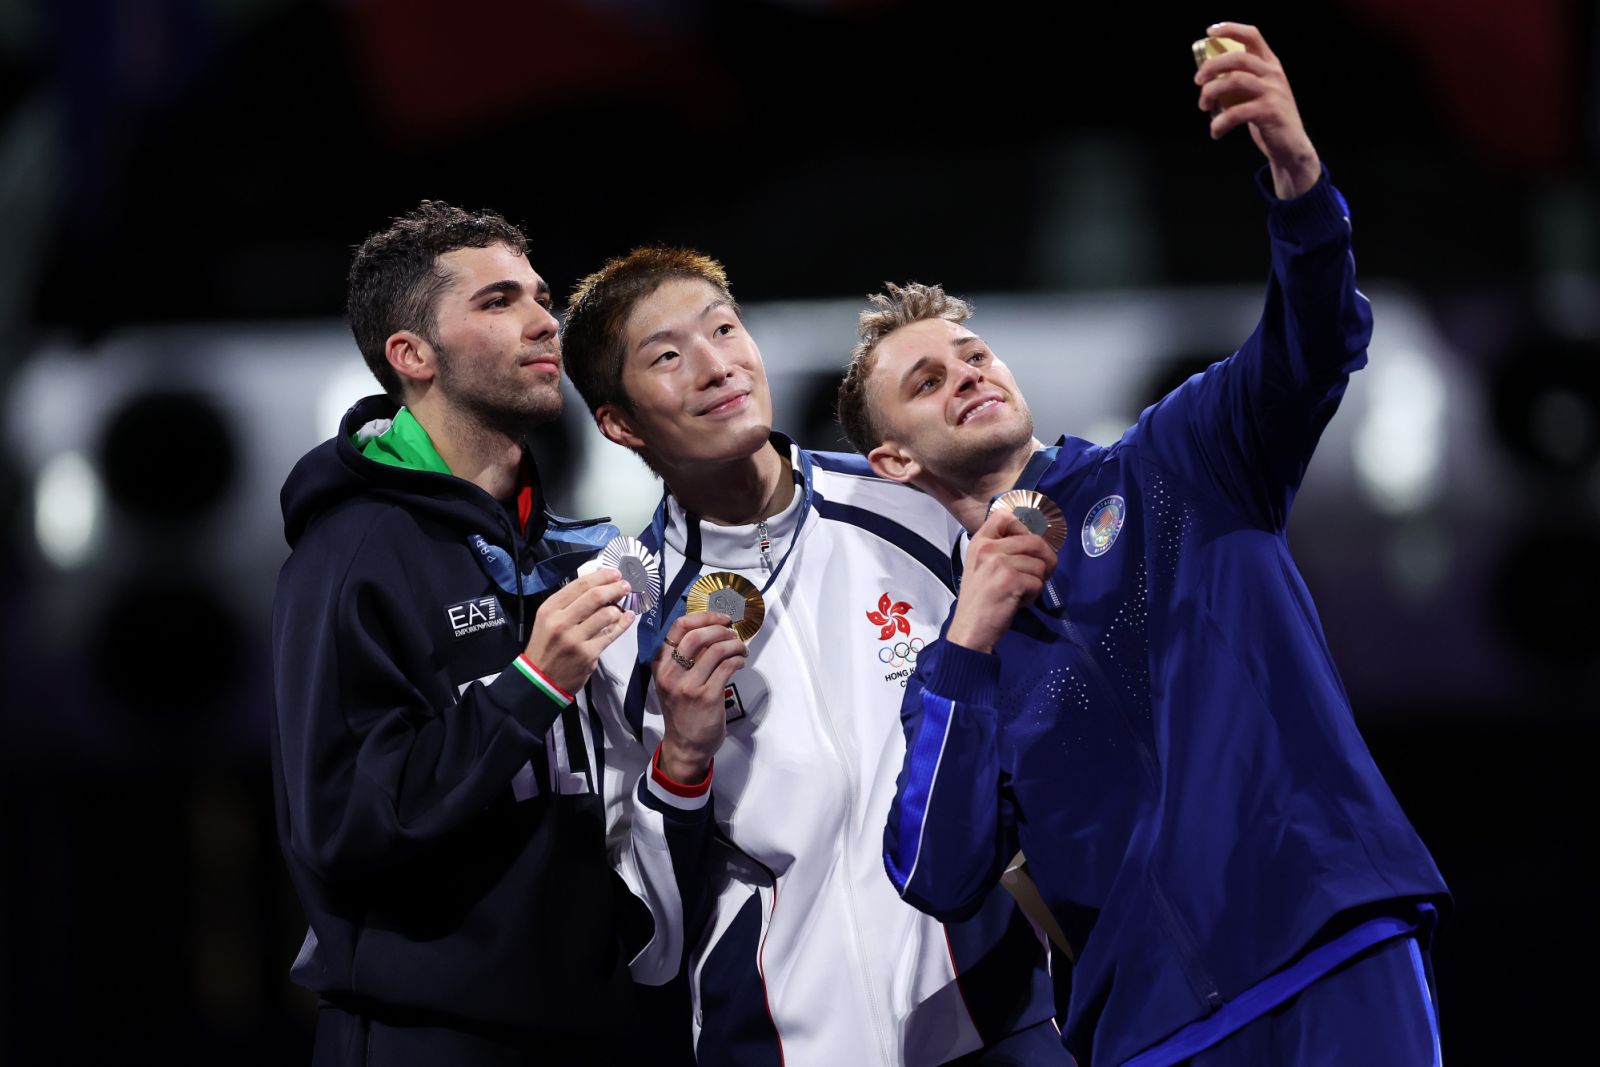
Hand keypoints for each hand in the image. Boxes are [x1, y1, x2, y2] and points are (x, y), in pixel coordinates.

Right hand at [523, 568, 635, 693]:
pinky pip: (611, 634)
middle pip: (595, 596)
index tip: (614, 573)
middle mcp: (561, 622)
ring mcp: (575, 639)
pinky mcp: (588, 654)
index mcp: (550, 609)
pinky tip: (627, 617)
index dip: (601, 576)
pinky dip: (623, 624)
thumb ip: (569, 604)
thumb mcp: (548, 619)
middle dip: (614, 588)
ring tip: (622, 606)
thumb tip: (598, 587)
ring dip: (618, 608)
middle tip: (625, 585)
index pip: (579, 584)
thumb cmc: (546, 647)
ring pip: (606, 614)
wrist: (540, 679)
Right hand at [653, 611, 746, 782]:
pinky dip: (738, 659)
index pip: (678, 627)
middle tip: (733, 632)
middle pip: (696, 635)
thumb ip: (683, 658)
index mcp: (660, 665)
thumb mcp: (671, 681)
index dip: (703, 617)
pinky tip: (740, 662)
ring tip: (741, 648)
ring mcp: (688, 686)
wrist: (685, 745)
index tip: (721, 618)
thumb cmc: (682, 711)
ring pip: (716, 650)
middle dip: (720, 628)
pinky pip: (727, 667)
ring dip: (734, 644)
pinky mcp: (707, 696)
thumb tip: (712, 629)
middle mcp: (671, 674)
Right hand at [946, 511, 1058, 653]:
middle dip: (1045, 559)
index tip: (1026, 546)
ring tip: (1018, 592)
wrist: (970, 629)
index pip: (1005, 516)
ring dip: (1036, 581)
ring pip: (1039, 565)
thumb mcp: (981, 566)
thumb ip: (1001, 550)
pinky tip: (1016, 601)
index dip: (1024, 529)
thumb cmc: (979, 600)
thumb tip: (1036, 543)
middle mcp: (988, 548)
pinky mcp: (1011, 580)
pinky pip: (1038, 582)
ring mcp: (999, 563)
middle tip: (1041, 574)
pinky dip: (1032, 595)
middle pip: (1034, 541)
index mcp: (979, 542)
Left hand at [1194, 22, 1320, 198]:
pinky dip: (1219, 123)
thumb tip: (1208, 75)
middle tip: (1198, 82)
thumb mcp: (1258, 92)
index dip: (1231, 29)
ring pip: (1234, 80)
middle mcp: (1273, 73)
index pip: (1252, 35)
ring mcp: (1273, 92)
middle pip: (1237, 57)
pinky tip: (1215, 132)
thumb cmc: (1268, 118)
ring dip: (1210, 93)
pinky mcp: (1269, 112)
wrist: (1290, 146)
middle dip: (1211, 67)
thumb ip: (1241, 80)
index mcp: (1270, 64)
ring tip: (1204, 107)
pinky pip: (1235, 113)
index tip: (1210, 32)